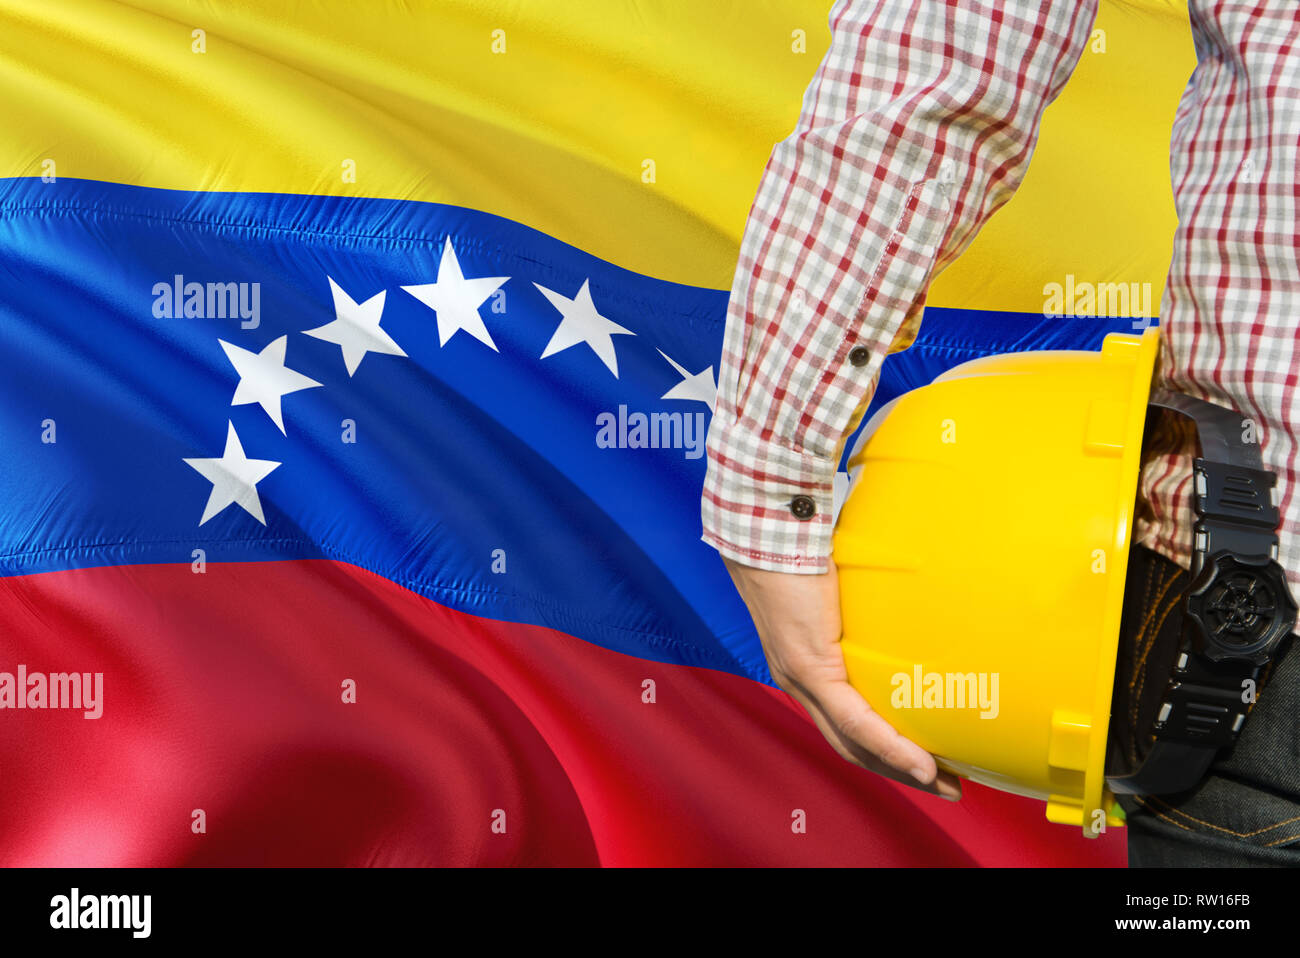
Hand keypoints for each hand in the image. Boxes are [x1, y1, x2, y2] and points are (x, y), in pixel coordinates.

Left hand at [723, 555, 960, 799]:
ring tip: (942, 784)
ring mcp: (802, 679)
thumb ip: (864, 605)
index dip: (883, 752)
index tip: (924, 764)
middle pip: (851, 747)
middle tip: (945, 785)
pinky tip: (921, 764)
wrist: (770, 532)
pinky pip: (854, 719)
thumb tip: (908, 592)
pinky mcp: (810, 667)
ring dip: (900, 770)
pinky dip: (889, 746)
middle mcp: (799, 684)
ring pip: (853, 744)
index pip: (844, 727)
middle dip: (899, 772)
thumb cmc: (803, 549)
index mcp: (805, 669)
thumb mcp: (839, 589)